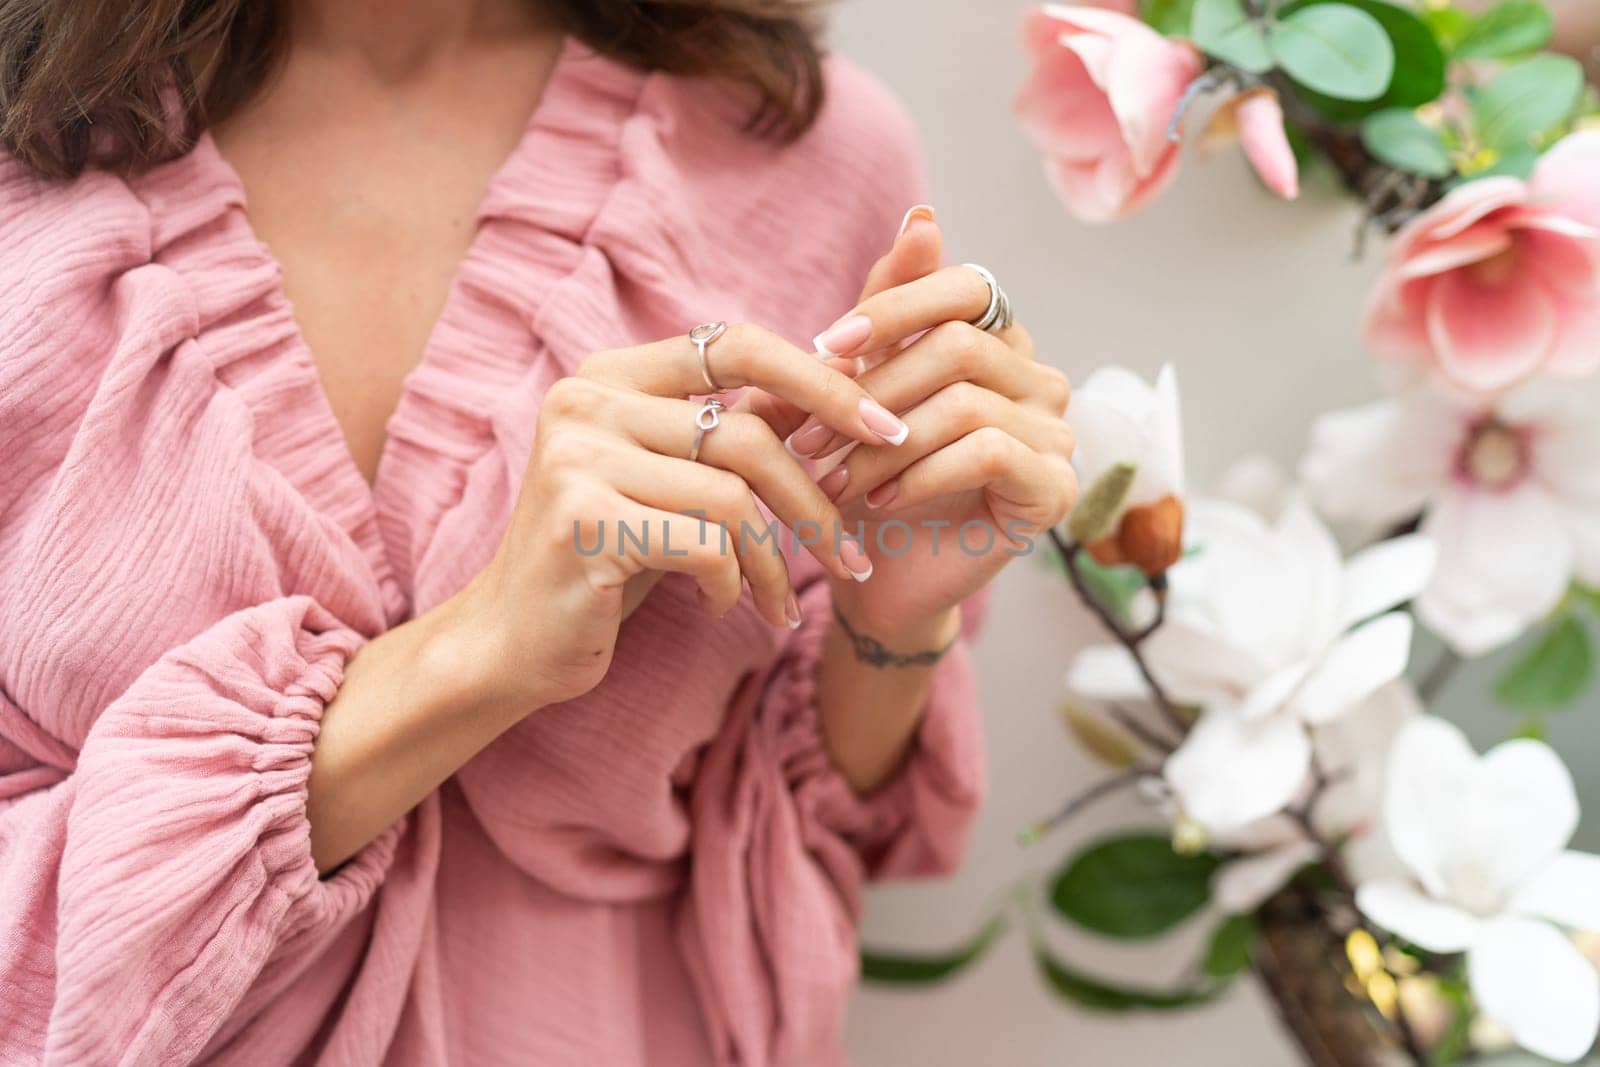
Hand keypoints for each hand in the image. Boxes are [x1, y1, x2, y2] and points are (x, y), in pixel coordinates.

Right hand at [441, 325, 915, 712]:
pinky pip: (705, 546)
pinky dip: (731, 585)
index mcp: (611, 372)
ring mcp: (577, 455)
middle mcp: (587, 397)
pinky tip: (721, 607)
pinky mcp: (582, 519)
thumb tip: (847, 380)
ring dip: (777, 562)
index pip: (737, 343)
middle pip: (748, 432)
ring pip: (733, 496)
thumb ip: (736, 428)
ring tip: (781, 604)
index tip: (888, 428)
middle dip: (815, 502)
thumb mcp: (677, 482)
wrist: (514, 641)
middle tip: (855, 559)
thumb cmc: (610, 556)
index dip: (821, 380)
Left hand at [789, 236, 1078, 641]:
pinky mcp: (1054, 489)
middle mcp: (1038, 379)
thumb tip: (923, 215)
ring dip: (883, 444)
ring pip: (966, 401)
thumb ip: (888, 310)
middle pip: (957, 345)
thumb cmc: (869, 478)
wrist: (881, 580)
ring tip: (834, 480)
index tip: (826, 348)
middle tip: (808, 439)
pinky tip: (881, 501)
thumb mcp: (862, 389)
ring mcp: (1056, 433)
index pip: (967, 286)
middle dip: (870, 391)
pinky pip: (988, 453)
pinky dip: (920, 474)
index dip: (894, 309)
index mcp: (998, 341)